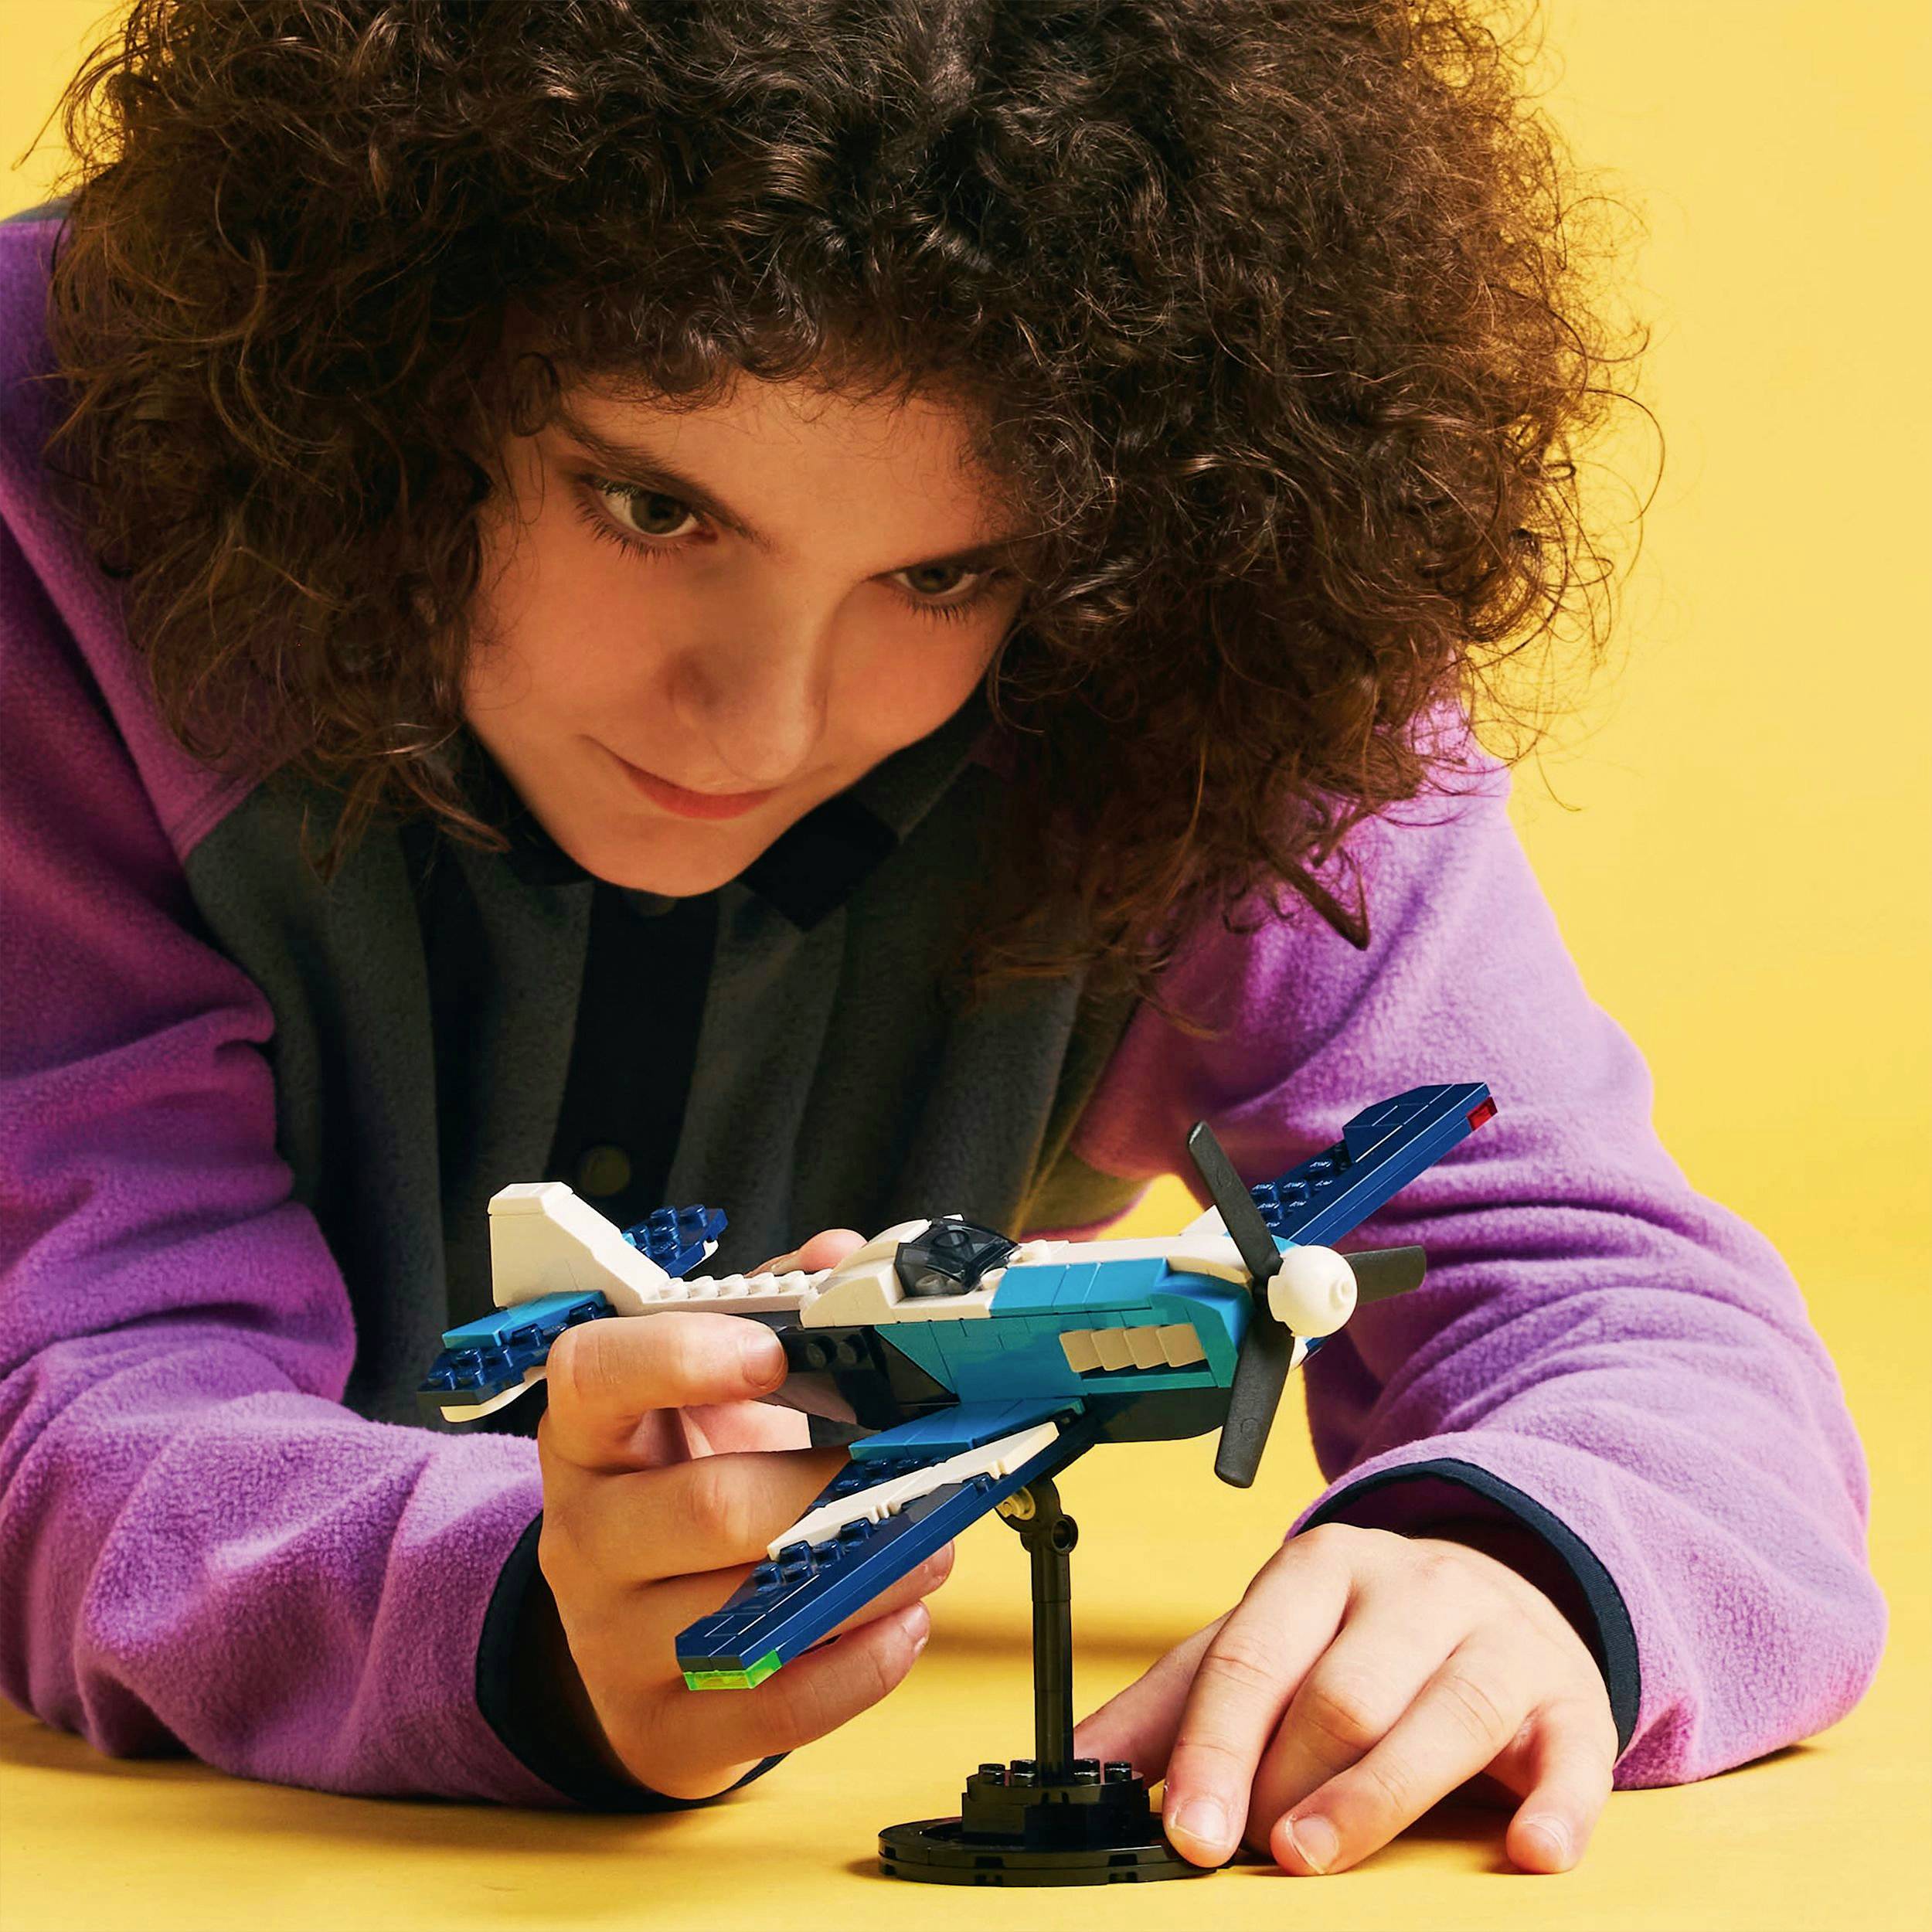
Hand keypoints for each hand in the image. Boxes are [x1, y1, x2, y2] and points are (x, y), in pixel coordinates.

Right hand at [531, 1228, 953, 1797]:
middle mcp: (584, 1536)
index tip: (773, 1350)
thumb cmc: (690, 1483)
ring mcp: (610, 1641)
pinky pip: (767, 1710)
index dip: (680, 1358)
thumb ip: (774, 1317)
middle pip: (703, 1509)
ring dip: (865, 1575)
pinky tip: (905, 1619)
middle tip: (911, 1465)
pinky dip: (856, 1666)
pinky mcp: (659, 1727)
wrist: (639, 1630)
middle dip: (826, 1487)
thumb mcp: (714, 1396)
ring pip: (744, 1615)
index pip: (593, 1377)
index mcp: (589, 1434)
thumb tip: (840, 1255)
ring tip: (934, 1540)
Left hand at [1073, 1520, 1616, 1874]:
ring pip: (1444, 1715)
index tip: (1187, 1830)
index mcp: (1320, 1569)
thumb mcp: (1262, 1644)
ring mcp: (1499, 1639)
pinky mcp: (1571, 1698)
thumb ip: (1174, 1705)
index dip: (1215, 1748)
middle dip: (1289, 1783)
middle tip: (1253, 1850)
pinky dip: (1555, 1807)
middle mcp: (1411, 1590)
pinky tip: (1529, 1850)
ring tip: (1316, 1858)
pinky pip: (1572, 1753)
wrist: (1499, 1578)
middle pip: (1343, 1693)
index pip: (1255, 1656)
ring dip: (1376, 1799)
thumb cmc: (1361, 1634)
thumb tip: (1078, 1765)